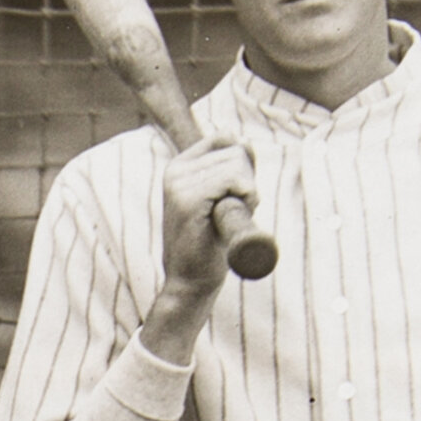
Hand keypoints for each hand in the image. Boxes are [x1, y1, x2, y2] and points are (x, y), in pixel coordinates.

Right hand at [142, 136, 259, 353]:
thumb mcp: (223, 196)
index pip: (226, 137)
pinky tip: (226, 220)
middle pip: (236, 150)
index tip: (231, 194)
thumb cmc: (210, 244)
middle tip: (226, 214)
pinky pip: (234, 180)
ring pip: (237, 164)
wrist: (190, 282)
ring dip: (245, 194)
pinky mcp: (188, 200)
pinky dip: (244, 198)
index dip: (241, 164)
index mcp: (179, 167)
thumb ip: (234, 166)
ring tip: (223, 221)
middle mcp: (175, 170)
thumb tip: (244, 141)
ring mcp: (179, 184)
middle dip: (245, 182)